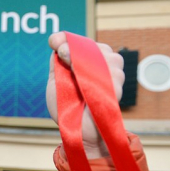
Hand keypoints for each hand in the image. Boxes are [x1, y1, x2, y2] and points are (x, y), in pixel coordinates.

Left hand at [45, 32, 124, 158]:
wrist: (75, 131)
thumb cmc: (66, 108)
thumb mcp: (56, 82)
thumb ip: (57, 63)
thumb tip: (58, 43)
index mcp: (88, 64)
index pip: (83, 43)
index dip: (67, 38)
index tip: (54, 40)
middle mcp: (103, 68)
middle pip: (97, 47)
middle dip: (77, 47)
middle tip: (61, 52)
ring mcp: (112, 79)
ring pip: (109, 58)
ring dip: (88, 60)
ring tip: (73, 68)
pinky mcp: (115, 91)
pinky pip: (112, 76)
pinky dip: (99, 74)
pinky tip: (87, 80)